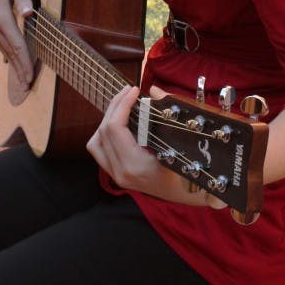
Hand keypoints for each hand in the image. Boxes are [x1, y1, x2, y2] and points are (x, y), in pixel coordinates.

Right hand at [0, 0, 33, 87]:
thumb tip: (28, 14)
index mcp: (0, 17)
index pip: (16, 45)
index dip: (24, 62)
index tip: (30, 77)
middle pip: (8, 52)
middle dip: (18, 69)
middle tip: (26, 87)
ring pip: (3, 49)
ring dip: (13, 64)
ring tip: (21, 78)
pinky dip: (7, 53)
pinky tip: (11, 59)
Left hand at [87, 85, 225, 208]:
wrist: (188, 195)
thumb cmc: (188, 170)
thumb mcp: (181, 142)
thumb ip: (168, 113)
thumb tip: (154, 91)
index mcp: (135, 165)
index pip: (115, 128)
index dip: (121, 104)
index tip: (134, 90)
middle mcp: (121, 173)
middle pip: (104, 131)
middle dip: (115, 106)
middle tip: (129, 91)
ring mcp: (117, 176)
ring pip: (96, 142)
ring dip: (106, 119)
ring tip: (123, 105)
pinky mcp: (116, 175)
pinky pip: (100, 151)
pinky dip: (104, 134)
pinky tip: (119, 123)